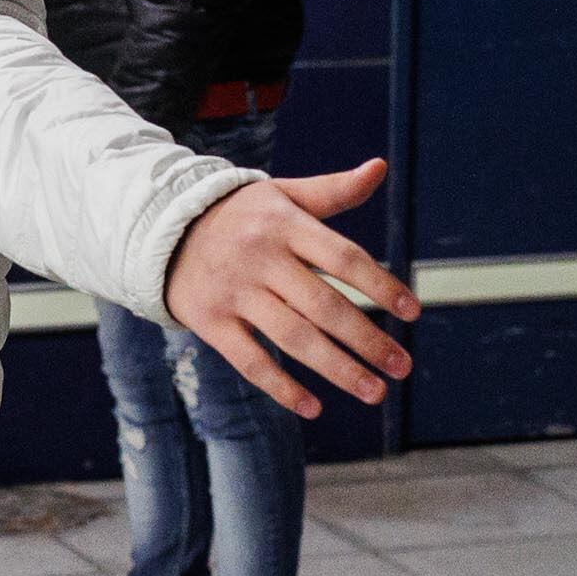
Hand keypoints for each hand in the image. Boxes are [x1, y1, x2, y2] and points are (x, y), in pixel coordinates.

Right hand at [165, 159, 420, 416]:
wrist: (163, 231)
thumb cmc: (241, 215)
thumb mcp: (282, 195)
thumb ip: (333, 191)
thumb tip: (380, 167)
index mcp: (284, 224)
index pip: (343, 258)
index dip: (381, 285)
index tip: (413, 313)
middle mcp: (261, 258)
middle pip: (324, 306)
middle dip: (367, 340)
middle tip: (402, 367)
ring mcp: (234, 293)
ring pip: (293, 338)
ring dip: (337, 369)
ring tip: (375, 392)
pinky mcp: (211, 322)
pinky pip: (250, 361)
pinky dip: (282, 388)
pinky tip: (314, 407)